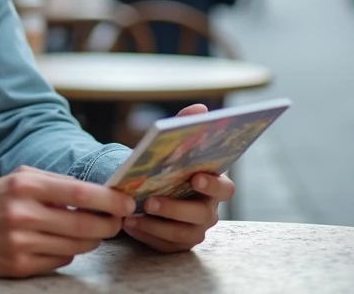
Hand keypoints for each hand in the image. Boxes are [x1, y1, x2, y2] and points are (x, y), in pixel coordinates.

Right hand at [0, 166, 136, 277]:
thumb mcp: (19, 178)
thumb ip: (56, 184)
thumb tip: (100, 194)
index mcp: (25, 185)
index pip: (80, 193)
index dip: (110, 200)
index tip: (128, 202)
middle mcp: (23, 214)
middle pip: (84, 225)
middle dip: (109, 224)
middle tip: (118, 221)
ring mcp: (21, 243)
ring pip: (77, 246)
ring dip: (92, 240)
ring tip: (93, 231)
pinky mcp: (19, 267)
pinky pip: (60, 261)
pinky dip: (69, 252)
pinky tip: (61, 243)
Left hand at [122, 104, 235, 252]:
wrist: (149, 188)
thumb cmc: (169, 167)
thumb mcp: (174, 146)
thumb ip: (186, 127)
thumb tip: (200, 109)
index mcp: (214, 185)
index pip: (225, 188)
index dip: (213, 184)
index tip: (194, 177)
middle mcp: (209, 210)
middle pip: (202, 215)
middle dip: (176, 208)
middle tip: (152, 200)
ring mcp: (194, 230)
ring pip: (182, 234)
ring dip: (157, 225)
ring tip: (132, 215)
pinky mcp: (176, 245)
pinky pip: (163, 244)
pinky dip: (145, 235)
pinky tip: (128, 223)